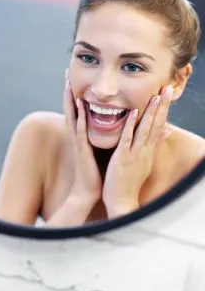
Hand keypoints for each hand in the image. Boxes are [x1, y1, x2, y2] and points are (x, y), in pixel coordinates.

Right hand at [63, 69, 101, 204]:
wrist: (89, 191)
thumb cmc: (96, 171)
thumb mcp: (99, 149)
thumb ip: (103, 135)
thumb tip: (113, 124)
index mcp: (82, 134)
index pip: (77, 110)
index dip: (75, 94)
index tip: (75, 77)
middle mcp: (77, 135)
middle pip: (71, 108)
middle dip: (68, 91)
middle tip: (67, 72)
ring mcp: (78, 141)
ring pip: (72, 115)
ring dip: (69, 99)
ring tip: (68, 82)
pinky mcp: (82, 149)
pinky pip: (80, 129)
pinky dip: (79, 116)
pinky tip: (79, 104)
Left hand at [103, 85, 172, 217]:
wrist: (122, 202)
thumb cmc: (129, 182)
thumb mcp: (145, 162)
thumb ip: (153, 146)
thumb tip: (165, 131)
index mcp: (148, 151)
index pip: (159, 126)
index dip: (164, 109)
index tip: (167, 93)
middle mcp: (145, 150)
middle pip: (156, 124)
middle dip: (162, 106)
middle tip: (168, 87)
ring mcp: (135, 154)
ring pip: (145, 129)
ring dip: (151, 112)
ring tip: (157, 95)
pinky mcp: (123, 158)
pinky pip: (127, 139)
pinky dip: (130, 125)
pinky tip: (132, 112)